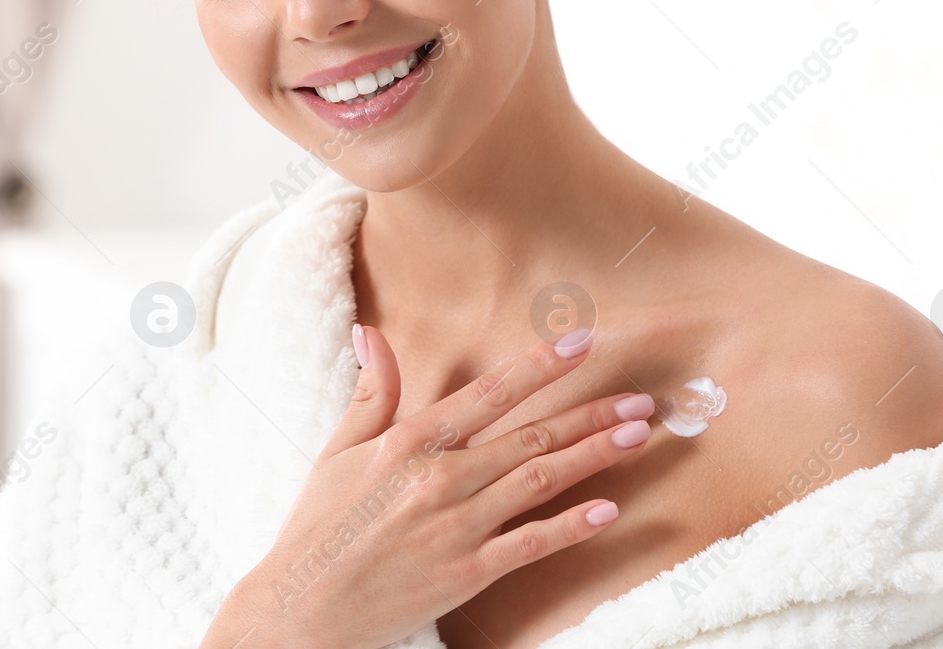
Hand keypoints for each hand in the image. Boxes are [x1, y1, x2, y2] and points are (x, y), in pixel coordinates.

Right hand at [200, 325, 654, 648]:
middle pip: (530, 436)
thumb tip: (372, 333)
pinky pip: (528, 545)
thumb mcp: (337, 451)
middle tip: (640, 399)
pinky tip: (608, 512)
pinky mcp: (465, 574)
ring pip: (539, 482)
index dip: (539, 366)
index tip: (581, 343)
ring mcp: (456, 527)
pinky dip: (569, 528)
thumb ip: (370, 393)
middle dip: (590, 414)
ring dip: (593, 457)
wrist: (302, 609)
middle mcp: (439, 477)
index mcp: (409, 442)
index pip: (488, 394)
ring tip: (638, 437)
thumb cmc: (317, 528)